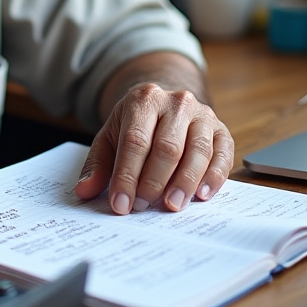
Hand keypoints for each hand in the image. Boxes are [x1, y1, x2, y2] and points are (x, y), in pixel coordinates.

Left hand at [72, 81, 233, 214]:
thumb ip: (97, 165)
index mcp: (143, 99)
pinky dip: (214, 176)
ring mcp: (202, 114)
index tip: (121, 204)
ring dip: (184, 182)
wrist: (164, 104)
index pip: (135, 141)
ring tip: (172, 206)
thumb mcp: (110, 138)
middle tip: (143, 206)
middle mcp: (176, 102)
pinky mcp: (221, 130)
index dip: (127, 175)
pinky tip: (202, 195)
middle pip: (167, 146)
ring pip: (197, 150)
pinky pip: (222, 154)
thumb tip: (84, 191)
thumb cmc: (135, 126)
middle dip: (154, 181)